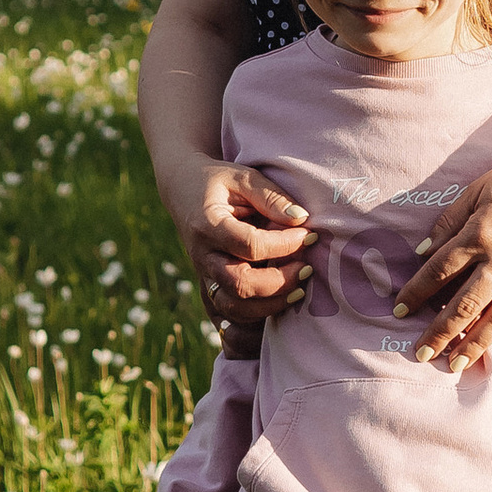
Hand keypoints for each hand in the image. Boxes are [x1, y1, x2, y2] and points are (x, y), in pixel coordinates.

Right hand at [181, 158, 312, 337]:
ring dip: (272, 304)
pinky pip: (231, 313)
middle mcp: (203, 255)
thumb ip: (271, 196)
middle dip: (279, 282)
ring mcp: (205, 274)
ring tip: (300, 287)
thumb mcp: (243, 177)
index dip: (284, 244)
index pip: (249, 245)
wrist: (183, 192)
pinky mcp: (212, 285)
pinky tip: (283, 298)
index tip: (308, 235)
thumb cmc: (219, 181)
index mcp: (209, 224)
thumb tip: (301, 218)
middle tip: (306, 267)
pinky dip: (258, 314)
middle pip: (239, 284)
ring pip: (234, 306)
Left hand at [389, 142, 491, 367]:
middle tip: (422, 355)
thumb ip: (449, 221)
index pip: (438, 271)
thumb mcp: (478, 188)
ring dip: (477, 344)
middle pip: (464, 304)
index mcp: (480, 233)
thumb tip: (422, 252)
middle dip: (440, 333)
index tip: (399, 311)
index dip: (415, 293)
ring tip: (458, 365)